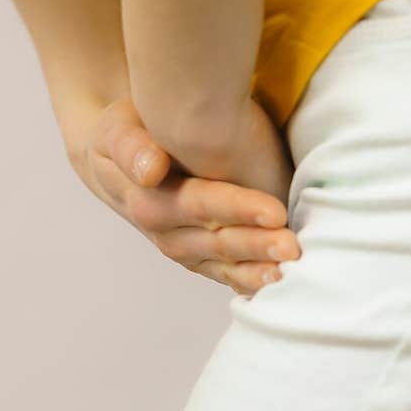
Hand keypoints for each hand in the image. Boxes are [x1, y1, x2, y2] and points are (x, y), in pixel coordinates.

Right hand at [71, 96, 300, 296]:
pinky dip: (252, 281)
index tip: (274, 211)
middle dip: (255, 244)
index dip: (235, 209)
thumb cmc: (128, 132)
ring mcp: (183, 248)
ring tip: (291, 264)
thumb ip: (130, 144)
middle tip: (292, 246)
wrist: (124, 159)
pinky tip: (281, 282)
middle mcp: (163, 231)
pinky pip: (226, 275)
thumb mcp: (117, 128)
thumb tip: (151, 170)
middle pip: (214, 240)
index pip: (195, 204)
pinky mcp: (199, 256)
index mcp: (145, 198)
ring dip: (258, 268)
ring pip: (223, 263)